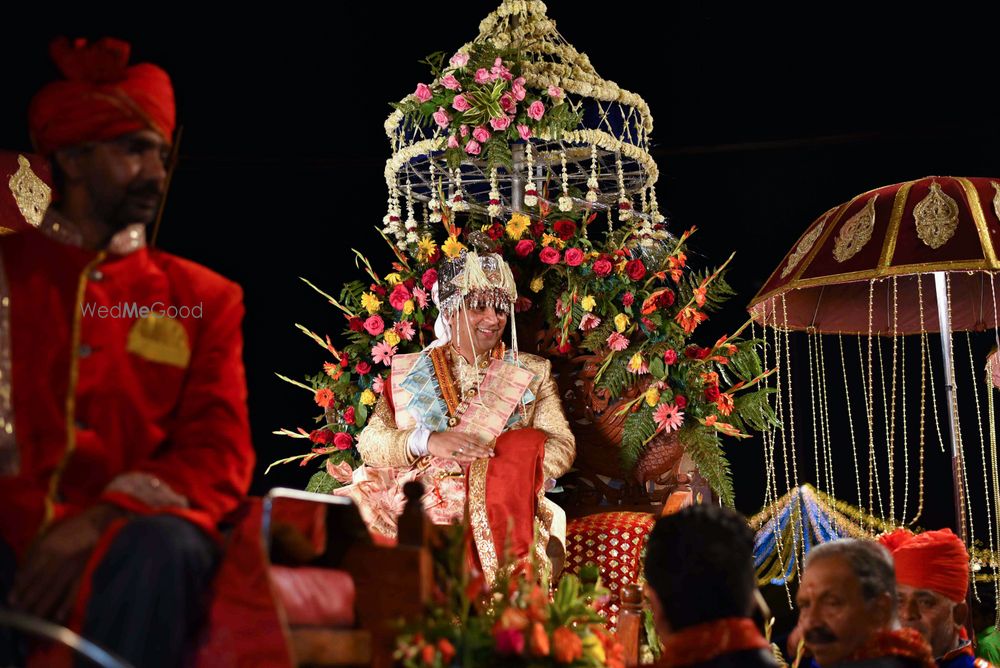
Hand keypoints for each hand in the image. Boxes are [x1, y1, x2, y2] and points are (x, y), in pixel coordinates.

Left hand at [10, 504, 127, 623]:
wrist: (96, 523)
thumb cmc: (69, 528)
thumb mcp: (48, 535)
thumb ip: (34, 554)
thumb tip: (20, 575)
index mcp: (48, 547)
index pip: (31, 571)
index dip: (21, 587)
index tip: (11, 600)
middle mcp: (59, 558)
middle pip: (41, 582)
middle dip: (29, 599)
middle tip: (20, 613)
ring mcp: (73, 566)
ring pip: (56, 589)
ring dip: (44, 605)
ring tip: (33, 618)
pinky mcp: (84, 571)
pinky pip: (74, 590)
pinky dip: (67, 604)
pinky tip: (58, 616)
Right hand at [427, 431, 492, 462]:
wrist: (430, 440)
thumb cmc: (443, 439)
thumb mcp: (455, 436)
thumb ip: (464, 439)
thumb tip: (475, 443)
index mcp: (461, 436)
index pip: (474, 441)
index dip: (483, 445)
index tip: (491, 449)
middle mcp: (459, 440)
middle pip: (473, 446)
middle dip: (483, 450)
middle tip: (492, 454)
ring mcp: (454, 447)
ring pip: (469, 450)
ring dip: (478, 453)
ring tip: (486, 456)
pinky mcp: (449, 453)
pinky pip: (460, 455)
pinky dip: (467, 457)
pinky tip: (474, 458)